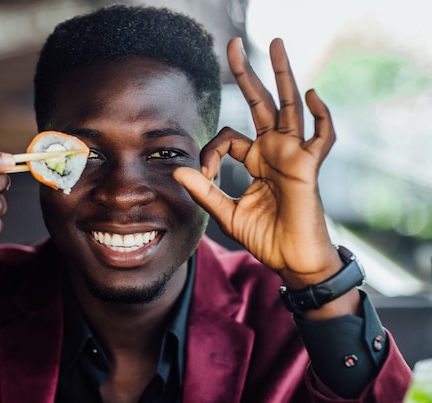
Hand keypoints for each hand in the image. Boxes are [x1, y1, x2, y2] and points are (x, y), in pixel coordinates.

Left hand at [174, 38, 357, 315]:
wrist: (290, 261)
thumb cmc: (265, 237)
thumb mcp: (226, 213)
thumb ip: (205, 191)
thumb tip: (177, 172)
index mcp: (256, 160)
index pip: (229, 137)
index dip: (210, 151)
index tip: (203, 174)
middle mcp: (275, 151)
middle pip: (261, 103)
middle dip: (248, 74)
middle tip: (234, 46)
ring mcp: (293, 156)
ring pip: (289, 107)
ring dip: (283, 75)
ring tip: (276, 44)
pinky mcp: (308, 168)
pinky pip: (322, 137)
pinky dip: (321, 115)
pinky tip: (310, 93)